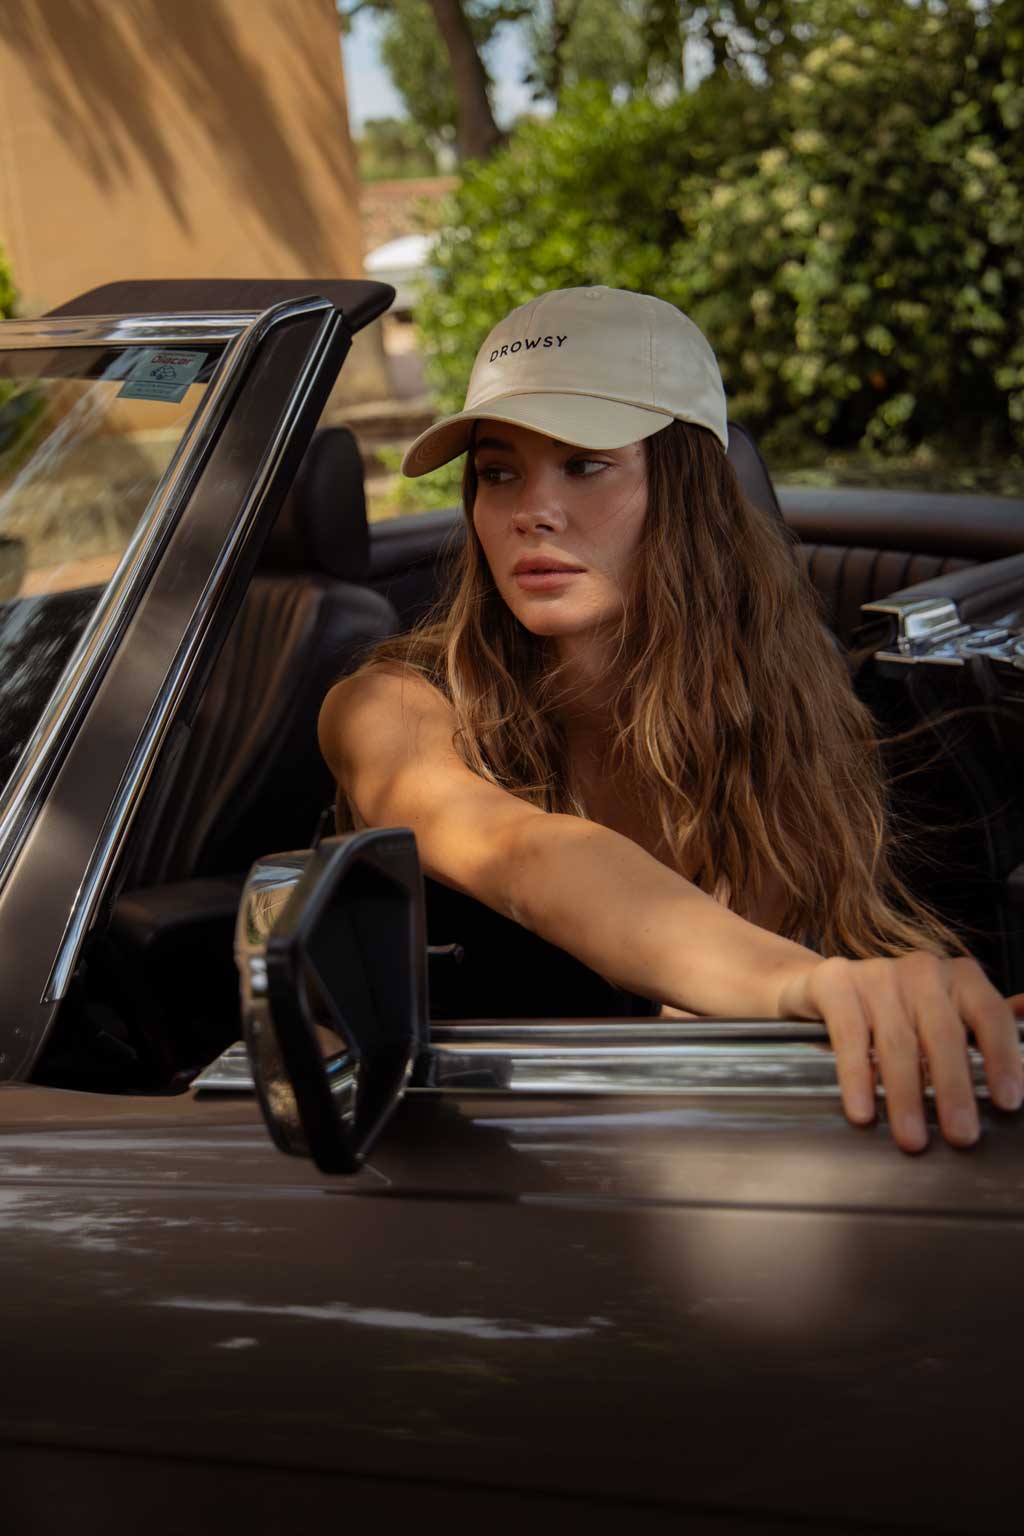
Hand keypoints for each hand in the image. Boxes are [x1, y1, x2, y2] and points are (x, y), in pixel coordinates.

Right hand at [775, 954, 1023, 1152]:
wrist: (823, 986)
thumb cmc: (895, 1011)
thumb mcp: (945, 1013)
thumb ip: (986, 1026)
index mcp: (959, 977)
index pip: (989, 1015)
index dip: (1002, 1057)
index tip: (1008, 1102)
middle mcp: (921, 970)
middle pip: (943, 1034)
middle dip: (954, 1089)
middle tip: (961, 1135)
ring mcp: (876, 974)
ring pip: (897, 1042)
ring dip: (906, 1096)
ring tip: (912, 1139)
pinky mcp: (835, 983)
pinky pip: (850, 1036)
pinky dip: (857, 1077)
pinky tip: (862, 1111)